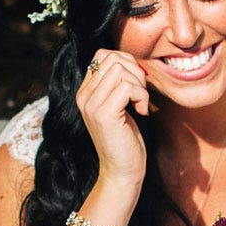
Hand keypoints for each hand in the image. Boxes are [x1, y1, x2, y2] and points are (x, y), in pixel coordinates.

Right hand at [76, 50, 148, 185]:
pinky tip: (141, 112)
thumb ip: (118, 84)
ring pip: (120, 70)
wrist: (121, 171)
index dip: (126, 62)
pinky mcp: (103, 115)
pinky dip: (141, 96)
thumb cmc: (125, 139)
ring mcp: (91, 105)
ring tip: (140, 104)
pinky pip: (127, 87)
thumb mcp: (119, 106)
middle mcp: (83, 96)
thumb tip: (131, 61)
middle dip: (135, 71)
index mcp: (85, 92)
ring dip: (139, 85)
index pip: (103, 54)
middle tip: (140, 94)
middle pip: (112, 58)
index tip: (135, 84)